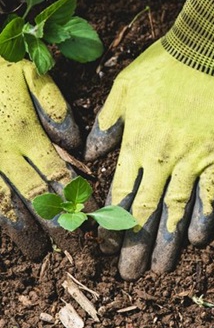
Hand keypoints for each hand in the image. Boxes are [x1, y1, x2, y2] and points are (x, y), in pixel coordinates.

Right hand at [0, 58, 80, 257]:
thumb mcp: (32, 75)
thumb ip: (56, 109)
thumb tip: (74, 144)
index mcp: (24, 133)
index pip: (58, 176)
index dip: (76, 202)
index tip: (91, 223)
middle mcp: (2, 153)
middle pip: (33, 197)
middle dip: (54, 225)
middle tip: (71, 251)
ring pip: (2, 203)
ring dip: (21, 230)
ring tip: (35, 252)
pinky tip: (6, 226)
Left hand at [85, 41, 213, 279]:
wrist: (208, 51)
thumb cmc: (164, 66)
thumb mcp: (122, 87)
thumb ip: (105, 124)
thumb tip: (90, 154)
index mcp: (135, 143)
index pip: (119, 194)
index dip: (112, 224)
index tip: (107, 246)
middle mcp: (161, 158)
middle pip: (144, 211)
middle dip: (135, 246)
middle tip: (130, 273)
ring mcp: (192, 159)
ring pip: (176, 209)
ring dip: (166, 241)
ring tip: (161, 268)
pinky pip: (210, 193)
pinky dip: (203, 217)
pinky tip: (197, 240)